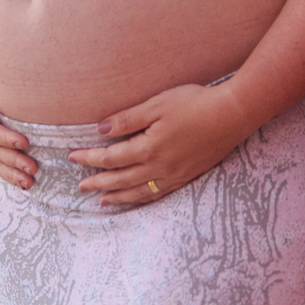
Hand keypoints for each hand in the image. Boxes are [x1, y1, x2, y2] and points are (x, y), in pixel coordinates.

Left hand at [68, 81, 250, 206]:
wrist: (232, 115)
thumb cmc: (194, 103)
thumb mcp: (158, 105)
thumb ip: (128, 119)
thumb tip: (101, 130)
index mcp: (149, 148)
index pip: (111, 157)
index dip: (90, 158)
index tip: (73, 157)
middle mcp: (159, 167)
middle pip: (121, 179)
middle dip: (98, 182)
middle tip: (80, 187)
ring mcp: (174, 175)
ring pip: (139, 191)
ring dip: (118, 196)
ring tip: (102, 201)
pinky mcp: (187, 176)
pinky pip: (158, 194)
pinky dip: (142, 199)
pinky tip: (137, 198)